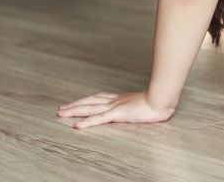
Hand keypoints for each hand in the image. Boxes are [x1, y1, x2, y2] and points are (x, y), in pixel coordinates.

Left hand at [56, 91, 173, 128]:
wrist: (161, 99)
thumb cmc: (158, 101)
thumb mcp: (145, 102)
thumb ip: (138, 105)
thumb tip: (139, 107)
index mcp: (120, 99)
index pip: (98, 98)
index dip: (86, 100)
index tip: (76, 102)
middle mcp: (115, 101)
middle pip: (90, 102)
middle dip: (74, 105)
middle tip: (61, 109)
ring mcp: (115, 106)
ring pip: (90, 108)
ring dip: (75, 111)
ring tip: (62, 114)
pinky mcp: (118, 114)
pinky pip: (99, 119)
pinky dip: (87, 122)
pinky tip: (77, 126)